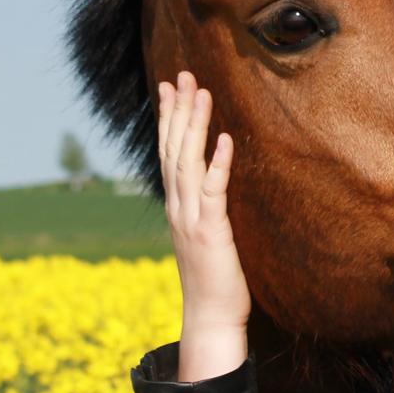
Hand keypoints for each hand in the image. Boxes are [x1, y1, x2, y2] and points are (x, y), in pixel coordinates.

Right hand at [157, 71, 251, 381]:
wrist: (210, 317)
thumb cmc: (213, 278)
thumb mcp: (204, 234)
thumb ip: (203, 207)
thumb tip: (209, 184)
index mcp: (176, 205)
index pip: (168, 152)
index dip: (168, 118)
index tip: (168, 87)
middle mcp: (178, 206)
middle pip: (174, 148)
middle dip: (177, 110)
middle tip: (181, 75)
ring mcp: (191, 217)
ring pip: (188, 161)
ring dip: (194, 125)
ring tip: (200, 92)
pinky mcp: (211, 230)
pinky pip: (214, 190)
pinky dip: (218, 163)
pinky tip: (225, 138)